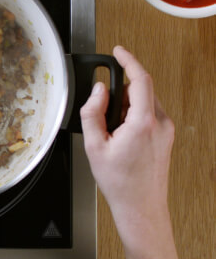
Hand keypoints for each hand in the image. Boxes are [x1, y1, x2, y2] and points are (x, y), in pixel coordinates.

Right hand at [80, 46, 174, 250]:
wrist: (141, 207)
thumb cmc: (120, 183)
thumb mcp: (94, 147)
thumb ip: (93, 113)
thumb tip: (98, 91)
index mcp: (142, 123)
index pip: (140, 79)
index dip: (128, 60)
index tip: (118, 51)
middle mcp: (160, 123)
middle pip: (141, 90)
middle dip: (120, 93)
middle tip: (103, 113)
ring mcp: (166, 130)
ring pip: (145, 103)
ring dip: (126, 107)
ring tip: (112, 134)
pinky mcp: (166, 137)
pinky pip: (150, 115)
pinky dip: (134, 117)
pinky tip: (122, 139)